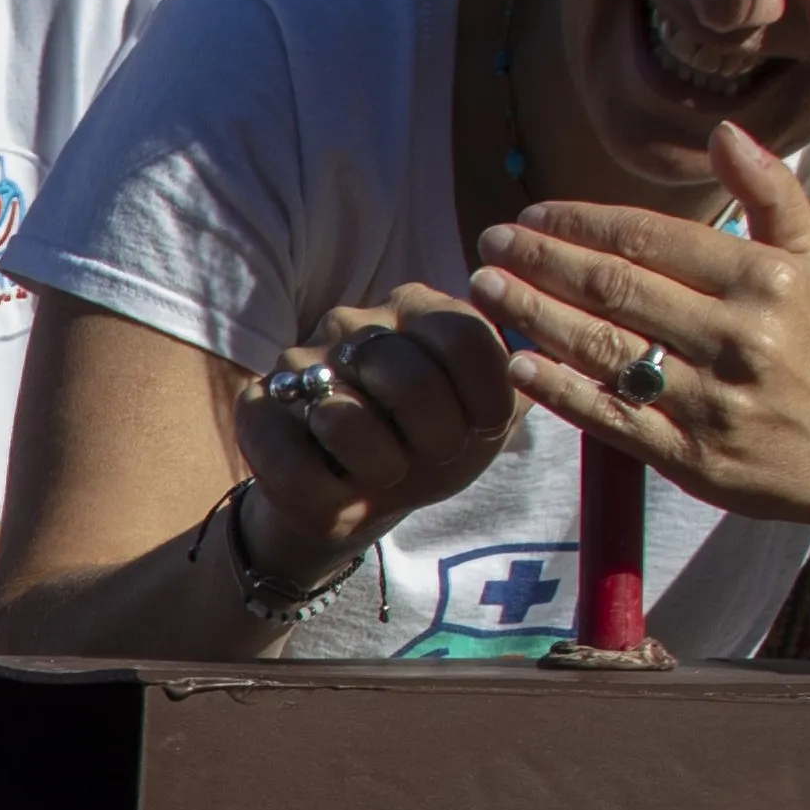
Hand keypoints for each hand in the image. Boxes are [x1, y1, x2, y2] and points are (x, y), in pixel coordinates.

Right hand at [240, 288, 526, 562]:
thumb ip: (527, 383)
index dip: (486, 399)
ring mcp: (299, 364)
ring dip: (380, 469)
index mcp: (417, 309)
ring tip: (381, 472)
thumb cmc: (425, 448)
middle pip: (410, 378)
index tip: (484, 428)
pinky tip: (337, 492)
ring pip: (347, 421)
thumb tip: (554, 359)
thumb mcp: (487, 418)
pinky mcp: (255, 413)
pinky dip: (330, 499)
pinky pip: (295, 467)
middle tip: (432, 456)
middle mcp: (355, 323)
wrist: (352, 499)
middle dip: (437, 440)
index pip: (465, 335)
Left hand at [485, 125, 809, 527]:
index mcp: (765, 279)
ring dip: (533, 316)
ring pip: (604, 350)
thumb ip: (770, 190)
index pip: (651, 240)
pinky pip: (611, 416)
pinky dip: (558, 389)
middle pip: (616, 290)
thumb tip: (723, 132)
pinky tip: (517, 363)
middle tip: (490, 241)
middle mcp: (739, 338)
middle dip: (542, 261)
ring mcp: (712, 401)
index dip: (582, 222)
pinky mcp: (692, 458)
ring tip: (485, 288)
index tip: (533, 212)